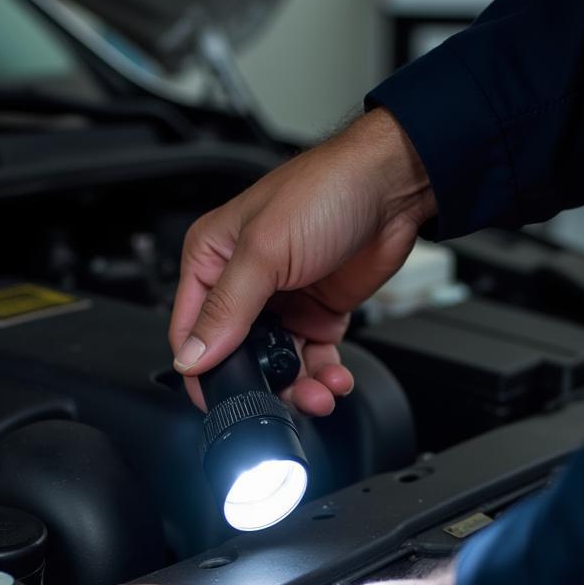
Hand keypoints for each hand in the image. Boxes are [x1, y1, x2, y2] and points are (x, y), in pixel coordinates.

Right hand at [170, 108, 435, 414]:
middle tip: (280, 399)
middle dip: (258, 382)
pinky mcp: (317, 311)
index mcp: (212, 259)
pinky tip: (334, 378)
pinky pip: (311, 357)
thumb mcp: (264, 251)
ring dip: (297, 385)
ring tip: (317, 394)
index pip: (190, 328)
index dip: (201, 367)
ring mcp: (281, 300)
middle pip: (235, 353)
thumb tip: (192, 355)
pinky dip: (323, 374)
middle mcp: (242, 282)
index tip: (219, 398)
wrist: (393, 185)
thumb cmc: (325, 190)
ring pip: (276, 362)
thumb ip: (226, 309)